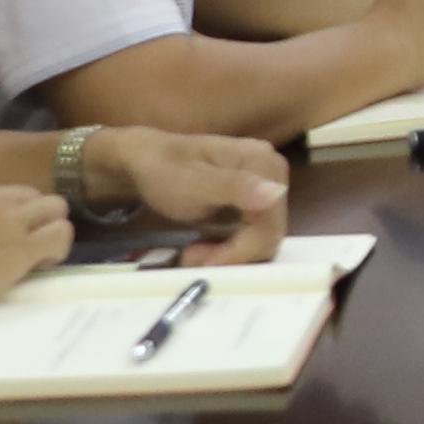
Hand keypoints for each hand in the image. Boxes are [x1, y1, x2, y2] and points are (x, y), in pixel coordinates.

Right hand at [0, 155, 72, 324]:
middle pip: (25, 193)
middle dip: (22, 215)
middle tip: (8, 244)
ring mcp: (5, 219)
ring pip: (54, 207)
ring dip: (46, 227)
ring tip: (32, 253)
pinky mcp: (18, 250)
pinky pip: (60, 237)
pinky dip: (56, 249)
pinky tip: (39, 265)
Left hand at [95, 126, 290, 260]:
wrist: (145, 161)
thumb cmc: (163, 168)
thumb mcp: (193, 181)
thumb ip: (234, 186)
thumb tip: (278, 193)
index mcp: (264, 163)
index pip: (270, 222)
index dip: (242, 249)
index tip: (206, 263)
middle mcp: (274, 174)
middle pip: (270, 233)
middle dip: (233, 254)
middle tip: (193, 259)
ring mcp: (266, 188)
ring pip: (262, 239)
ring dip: (229, 255)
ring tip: (194, 254)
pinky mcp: (255, 204)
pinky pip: (253, 237)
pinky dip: (229, 250)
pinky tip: (204, 248)